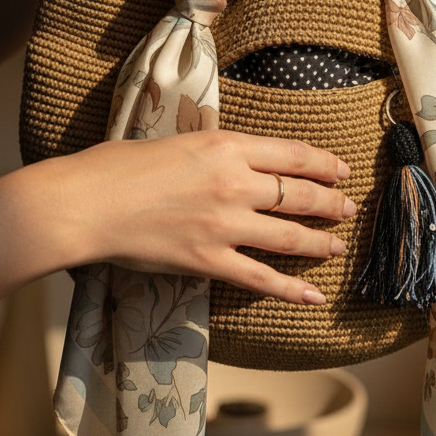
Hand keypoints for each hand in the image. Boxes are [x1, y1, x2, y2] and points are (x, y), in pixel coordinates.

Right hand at [60, 130, 354, 303]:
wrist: (88, 202)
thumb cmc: (119, 165)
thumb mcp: (179, 140)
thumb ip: (215, 151)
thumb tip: (239, 159)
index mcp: (227, 146)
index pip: (294, 154)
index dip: (326, 163)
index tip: (342, 170)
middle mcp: (235, 183)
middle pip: (300, 194)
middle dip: (330, 202)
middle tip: (347, 208)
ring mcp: (225, 225)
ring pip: (289, 236)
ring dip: (320, 242)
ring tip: (337, 245)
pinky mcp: (209, 261)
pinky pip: (260, 278)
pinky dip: (291, 290)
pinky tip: (313, 296)